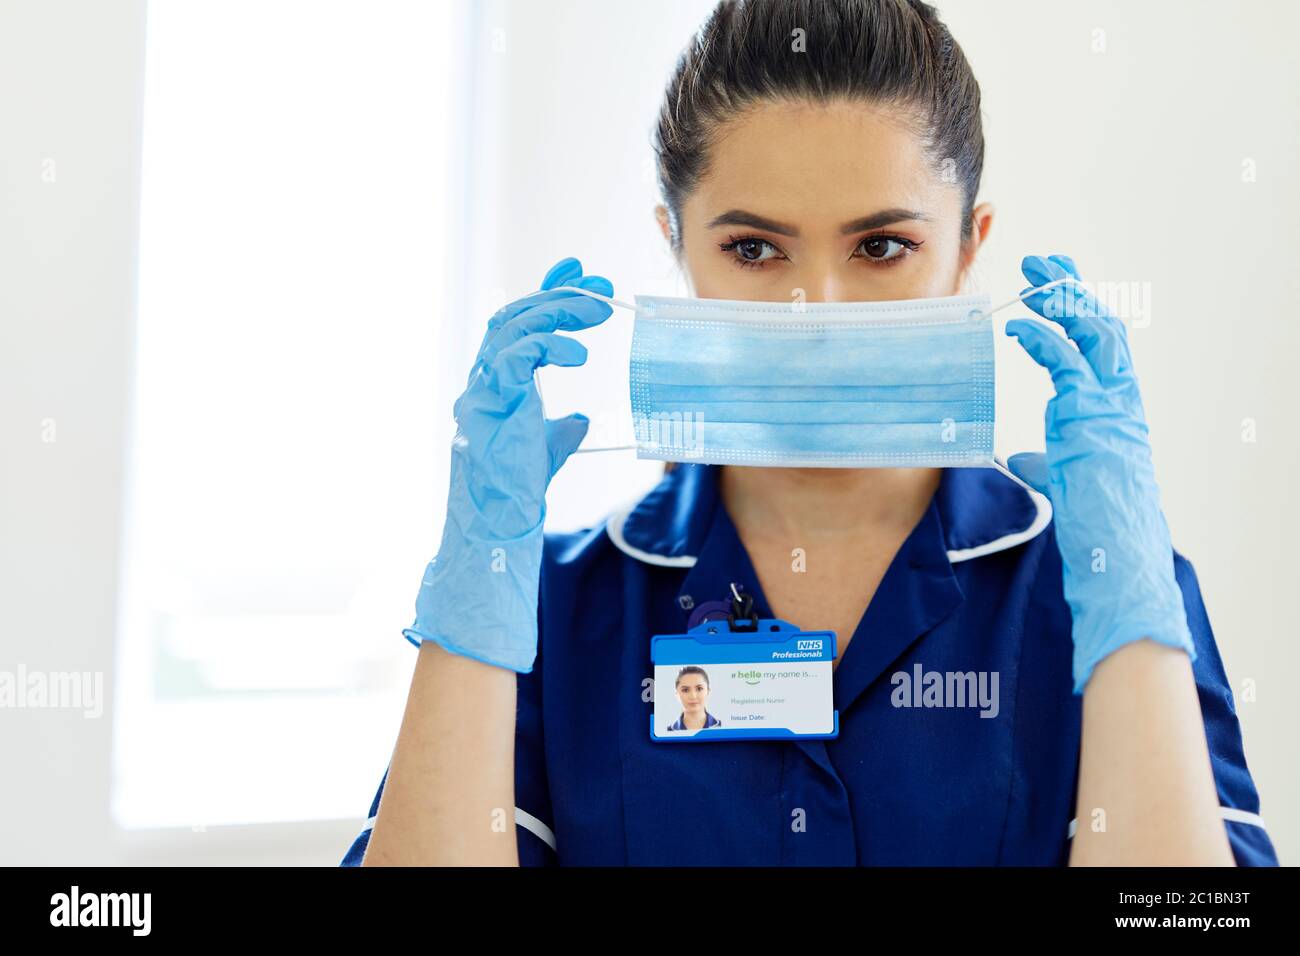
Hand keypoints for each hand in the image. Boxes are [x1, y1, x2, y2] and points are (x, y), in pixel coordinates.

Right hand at [402, 258, 613, 672]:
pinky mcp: (489, 405)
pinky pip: (514, 359)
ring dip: (557, 312)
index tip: (579, 274)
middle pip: (514, 318)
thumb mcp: (546, 452)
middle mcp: (484, 381)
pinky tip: (578, 352)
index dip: (546, 293)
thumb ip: (560, 431)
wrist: (498, 528)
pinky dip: (546, 346)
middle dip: (558, 295)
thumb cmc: (516, 493)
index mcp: (497, 386)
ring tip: (597, 311)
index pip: (518, 325)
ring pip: (512, 329)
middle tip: (600, 289)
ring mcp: (482, 391)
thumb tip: (580, 420)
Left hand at [1004, 254, 1194, 693]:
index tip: (1054, 288)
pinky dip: (1042, 338)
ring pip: (1094, 332)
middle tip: (1042, 264)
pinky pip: (1066, 364)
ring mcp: (1110, 406)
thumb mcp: (1067, 481)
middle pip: (1103, 326)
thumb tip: (1023, 456)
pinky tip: (1018, 327)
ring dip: (1062, 299)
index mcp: (1118, 409)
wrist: (1117, 555)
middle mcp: (1122, 399)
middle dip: (1072, 289)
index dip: (1080, 311)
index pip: (1104, 345)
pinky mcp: (1090, 418)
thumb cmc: (1097, 524)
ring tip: (1032, 278)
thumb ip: (1049, 461)